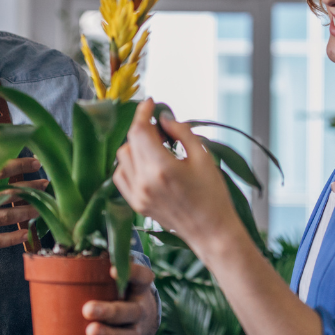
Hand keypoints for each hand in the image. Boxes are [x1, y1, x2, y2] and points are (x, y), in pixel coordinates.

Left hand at [82, 263, 158, 334]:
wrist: (143, 315)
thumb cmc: (119, 288)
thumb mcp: (118, 274)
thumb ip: (102, 260)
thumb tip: (69, 241)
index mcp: (138, 287)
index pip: (142, 276)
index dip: (131, 272)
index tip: (113, 269)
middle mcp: (140, 306)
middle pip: (129, 310)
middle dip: (109, 311)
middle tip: (87, 309)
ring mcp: (138, 328)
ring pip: (128, 333)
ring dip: (110, 334)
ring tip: (91, 331)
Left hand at [113, 99, 241, 249]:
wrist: (211, 232)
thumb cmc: (213, 196)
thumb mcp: (203, 157)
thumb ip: (181, 132)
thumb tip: (164, 118)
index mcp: (161, 168)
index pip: (139, 130)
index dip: (143, 112)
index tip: (151, 103)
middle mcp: (144, 182)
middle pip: (130, 141)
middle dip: (144, 128)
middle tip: (164, 130)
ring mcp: (137, 195)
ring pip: (123, 157)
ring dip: (136, 145)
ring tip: (158, 148)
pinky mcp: (135, 204)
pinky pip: (121, 175)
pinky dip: (129, 163)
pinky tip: (148, 163)